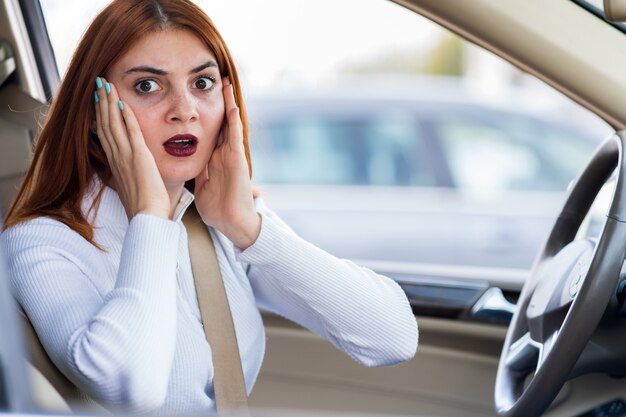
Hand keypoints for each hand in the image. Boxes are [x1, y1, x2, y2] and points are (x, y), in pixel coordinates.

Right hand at [94, 77, 169, 219]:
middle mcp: (117, 157)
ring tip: (106, 84)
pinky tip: (123, 104)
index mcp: (115, 163)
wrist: (147, 216)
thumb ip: (132, 172)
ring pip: (113, 124)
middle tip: (99, 83)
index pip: (104, 133)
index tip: (98, 99)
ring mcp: (126, 156)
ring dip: (110, 103)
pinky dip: (126, 117)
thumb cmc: (145, 205)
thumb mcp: (133, 184)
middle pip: (105, 123)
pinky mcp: (139, 158)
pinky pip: (131, 132)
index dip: (100, 114)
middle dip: (101, 101)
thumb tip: (134, 169)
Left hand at [194, 78, 260, 248]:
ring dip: (229, 104)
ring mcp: (231, 156)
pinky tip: (232, 106)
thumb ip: (198, 174)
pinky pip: (234, 137)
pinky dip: (233, 122)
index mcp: (213, 159)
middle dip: (219, 102)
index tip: (197, 98)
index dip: (203, 114)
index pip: (208, 132)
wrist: (231, 222)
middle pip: (220, 121)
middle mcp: (223, 154)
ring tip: (226, 84)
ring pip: (229, 124)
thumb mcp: (202, 186)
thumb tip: (189, 168)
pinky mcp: (237, 160)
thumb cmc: (217, 209)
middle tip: (219, 80)